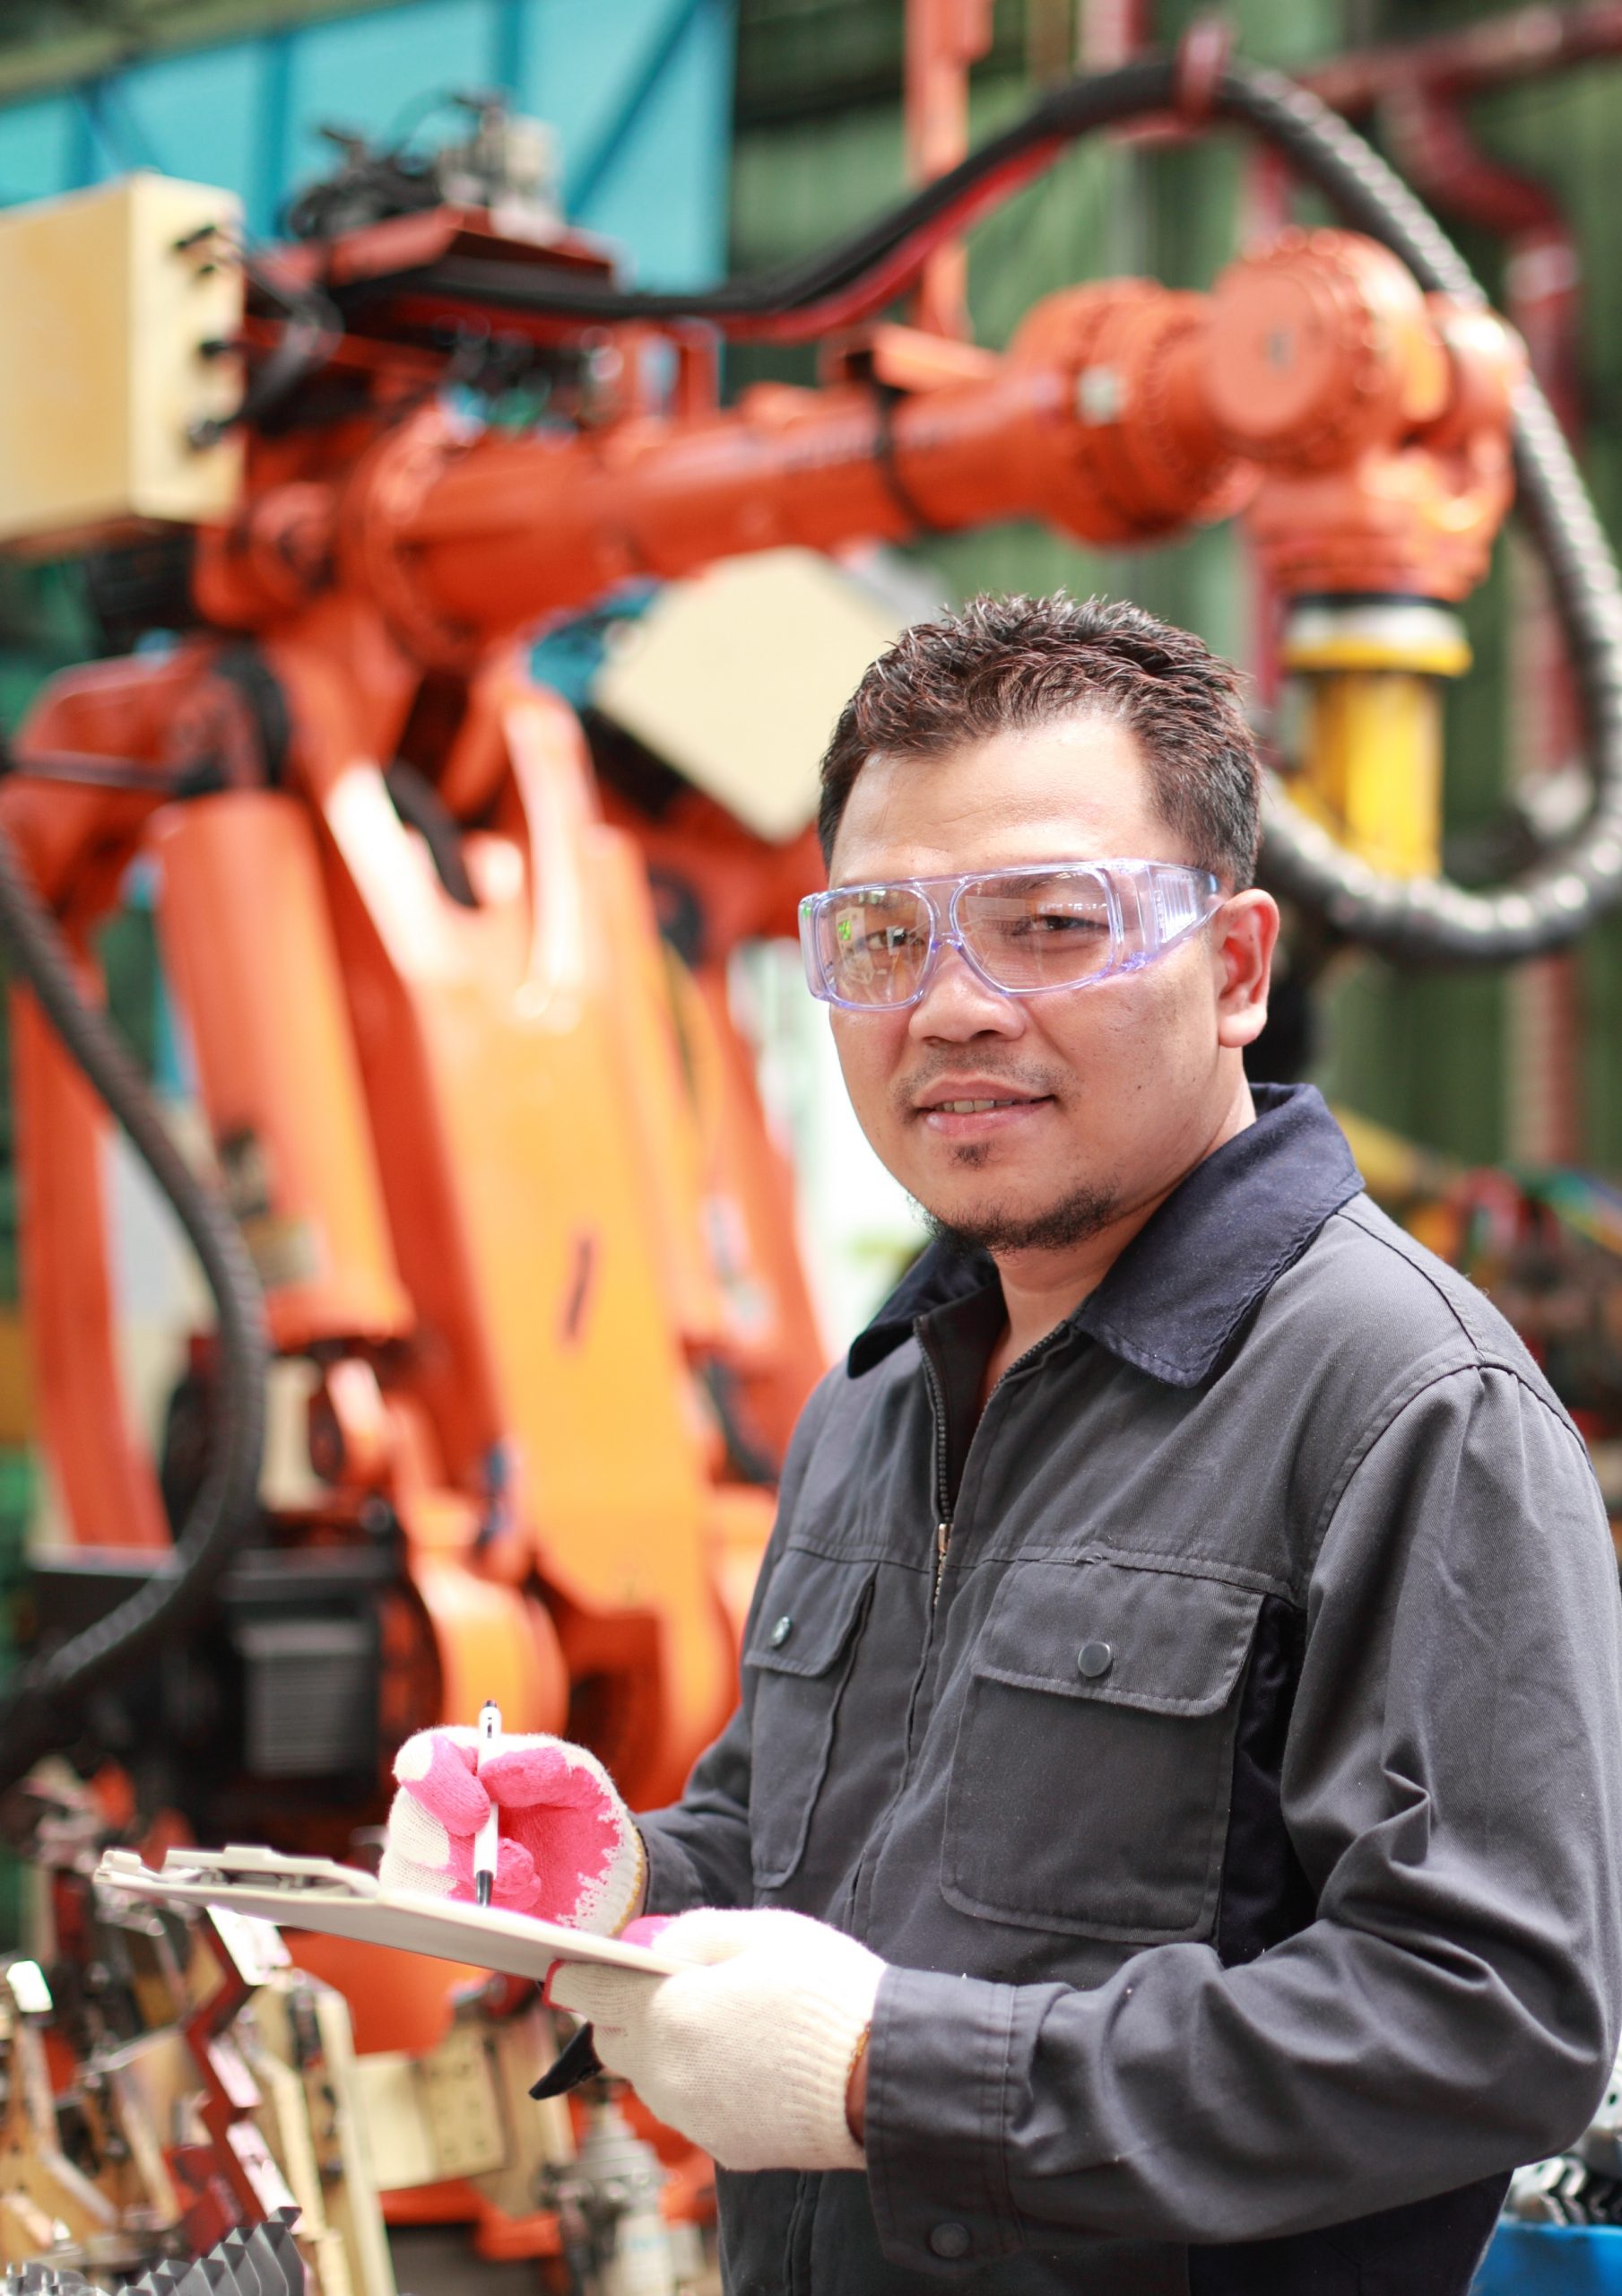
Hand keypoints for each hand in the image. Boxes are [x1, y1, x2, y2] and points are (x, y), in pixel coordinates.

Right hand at [379, 1727, 643, 1933]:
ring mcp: (428, 1858)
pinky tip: (513, 1904)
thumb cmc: (578, 1816)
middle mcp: (434, 1807)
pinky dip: (472, 1912)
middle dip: (458, 1851)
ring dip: (474, 1886)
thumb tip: (493, 1773)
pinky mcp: (433, 1902)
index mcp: (464, 1760)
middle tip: (517, 1866)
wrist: (592, 1883)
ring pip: (414, 1875)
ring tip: (528, 1881)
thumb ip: (547, 1764)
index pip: (423, 1759)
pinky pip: (429, 1913)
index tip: (478, 1812)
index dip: (440, 1785)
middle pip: (409, 1824)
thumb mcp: (580, 1779)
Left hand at [548, 1907, 883, 2173]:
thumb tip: (652, 1943)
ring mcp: (693, 2118)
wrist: (881, 2078)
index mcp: (666, 2012)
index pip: (589, 1994)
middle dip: (625, 2013)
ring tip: (721, 2022)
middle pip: (613, 2042)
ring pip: (651, 2078)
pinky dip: (703, 2083)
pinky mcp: (724, 2149)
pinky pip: (692, 2108)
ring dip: (666, 2049)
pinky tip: (750, 2063)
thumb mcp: (763, 1932)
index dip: (580, 1974)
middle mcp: (666, 2074)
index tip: (577, 1966)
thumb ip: (693, 1931)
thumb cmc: (825, 1994)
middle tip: (665, 1986)